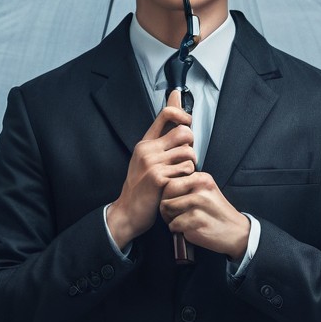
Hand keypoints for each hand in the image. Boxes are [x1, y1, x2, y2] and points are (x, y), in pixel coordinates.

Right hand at [106, 90, 194, 248]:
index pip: (166, 113)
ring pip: (188, 152)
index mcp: (145, 142)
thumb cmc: (142, 186)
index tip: (188, 122)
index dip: (183, 114)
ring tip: (182, 174)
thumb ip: (162, 141)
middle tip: (186, 158)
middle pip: (183, 132)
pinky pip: (186, 170)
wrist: (128, 211)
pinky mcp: (158, 178)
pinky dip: (187, 178)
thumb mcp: (146, 159)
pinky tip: (178, 185)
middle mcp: (148, 149)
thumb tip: (177, 110)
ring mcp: (152, 163)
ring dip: (191, 165)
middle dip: (192, 144)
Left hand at [160, 172, 249, 260]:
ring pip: (167, 207)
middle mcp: (201, 188)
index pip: (172, 178)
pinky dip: (176, 230)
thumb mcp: (207, 192)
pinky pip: (173, 224)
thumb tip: (163, 188)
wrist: (237, 232)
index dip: (166, 192)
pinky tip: (186, 230)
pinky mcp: (197, 220)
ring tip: (178, 222)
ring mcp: (199, 204)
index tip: (172, 201)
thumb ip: (189, 186)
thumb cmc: (218, 214)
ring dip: (169, 218)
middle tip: (170, 214)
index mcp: (202, 178)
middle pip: (167, 190)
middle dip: (165, 204)